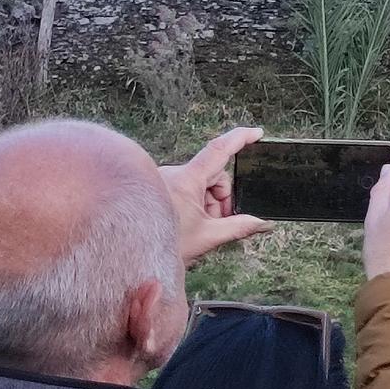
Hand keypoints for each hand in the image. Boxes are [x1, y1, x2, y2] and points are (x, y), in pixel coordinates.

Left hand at [162, 127, 267, 265]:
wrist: (125, 255)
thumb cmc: (160, 245)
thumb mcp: (207, 237)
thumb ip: (239, 227)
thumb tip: (263, 224)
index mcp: (186, 181)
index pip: (219, 150)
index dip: (240, 138)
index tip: (257, 133)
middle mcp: (173, 174)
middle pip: (213, 175)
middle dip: (223, 197)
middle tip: (221, 222)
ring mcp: (164, 181)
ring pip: (200, 184)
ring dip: (208, 203)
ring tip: (201, 228)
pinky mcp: (158, 188)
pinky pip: (185, 188)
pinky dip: (195, 203)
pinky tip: (189, 224)